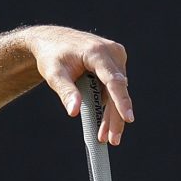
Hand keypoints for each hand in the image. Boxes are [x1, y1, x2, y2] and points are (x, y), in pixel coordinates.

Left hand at [27, 28, 132, 143]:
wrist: (52, 40)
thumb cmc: (52, 56)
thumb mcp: (54, 75)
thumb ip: (66, 92)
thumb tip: (74, 112)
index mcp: (96, 52)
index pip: (113, 80)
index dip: (121, 101)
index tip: (128, 118)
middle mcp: (111, 51)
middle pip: (118, 90)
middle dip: (115, 117)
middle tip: (112, 140)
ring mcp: (115, 56)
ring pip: (118, 91)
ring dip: (112, 114)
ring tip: (104, 136)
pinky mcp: (115, 62)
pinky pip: (115, 87)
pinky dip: (109, 104)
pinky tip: (103, 122)